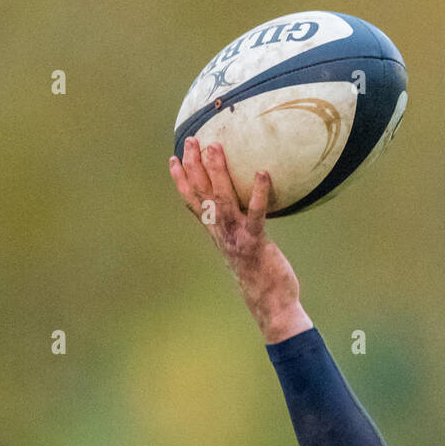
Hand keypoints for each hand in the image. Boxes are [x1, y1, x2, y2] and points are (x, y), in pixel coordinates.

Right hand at [169, 137, 312, 343]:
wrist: (271, 306)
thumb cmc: (261, 276)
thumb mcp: (243, 250)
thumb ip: (239, 229)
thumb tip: (246, 210)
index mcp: (217, 234)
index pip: (193, 203)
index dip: (181, 181)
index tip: (173, 158)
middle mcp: (222, 234)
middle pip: (202, 195)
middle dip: (193, 166)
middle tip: (191, 139)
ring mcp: (237, 237)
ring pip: (222, 200)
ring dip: (217, 173)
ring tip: (213, 147)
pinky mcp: (256, 243)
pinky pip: (257, 214)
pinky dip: (259, 194)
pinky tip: (262, 173)